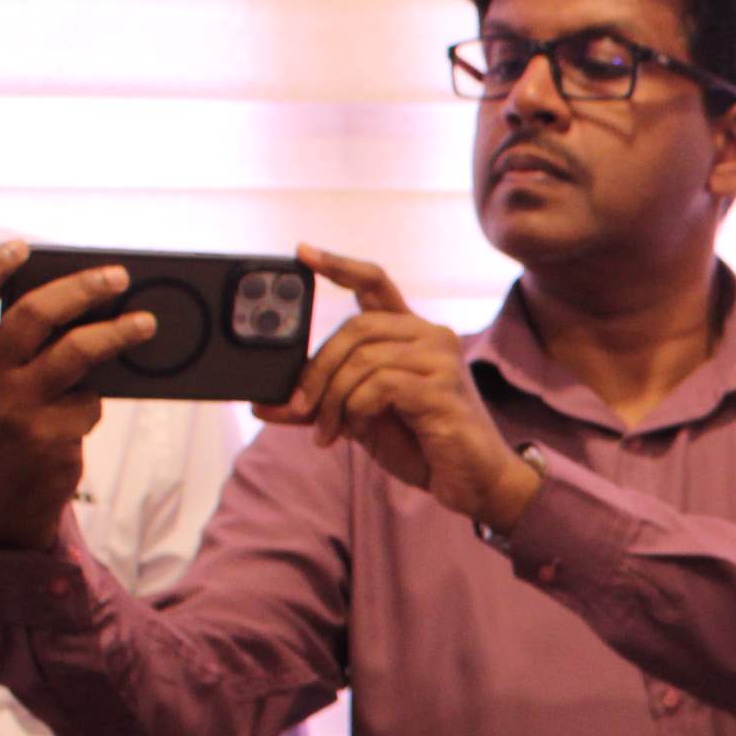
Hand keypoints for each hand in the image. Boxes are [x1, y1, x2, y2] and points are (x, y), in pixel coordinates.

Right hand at [0, 244, 150, 549]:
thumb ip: (6, 349)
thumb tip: (78, 306)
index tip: (23, 246)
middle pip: (34, 315)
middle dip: (82, 289)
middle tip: (117, 277)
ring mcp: (14, 408)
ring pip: (76, 353)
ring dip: (117, 333)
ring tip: (146, 323)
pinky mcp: (48, 436)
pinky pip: (89, 402)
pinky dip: (95, 399)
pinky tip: (88, 406)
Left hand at [257, 248, 541, 531]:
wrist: (473, 483)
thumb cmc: (423, 445)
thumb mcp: (358, 418)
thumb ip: (317, 404)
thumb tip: (261, 405)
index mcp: (411, 334)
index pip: (375, 283)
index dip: (338, 265)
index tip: (302, 252)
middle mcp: (430, 336)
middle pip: (356, 327)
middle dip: (318, 369)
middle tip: (299, 406)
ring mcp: (441, 360)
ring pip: (363, 359)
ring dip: (334, 398)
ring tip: (328, 431)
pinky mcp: (443, 389)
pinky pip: (381, 384)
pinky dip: (358, 408)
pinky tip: (358, 431)